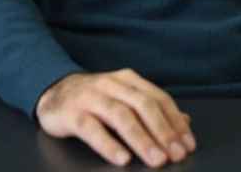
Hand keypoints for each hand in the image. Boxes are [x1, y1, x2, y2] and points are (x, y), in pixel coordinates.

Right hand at [35, 68, 196, 167]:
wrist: (53, 92)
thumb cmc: (94, 98)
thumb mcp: (124, 97)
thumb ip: (152, 108)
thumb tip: (186, 122)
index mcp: (128, 80)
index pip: (158, 98)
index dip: (175, 121)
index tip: (187, 144)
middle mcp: (111, 84)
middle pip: (142, 105)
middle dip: (162, 131)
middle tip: (175, 154)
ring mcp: (90, 97)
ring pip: (120, 116)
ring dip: (141, 139)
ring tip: (156, 159)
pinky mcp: (72, 113)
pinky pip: (91, 129)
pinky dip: (108, 144)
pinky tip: (122, 158)